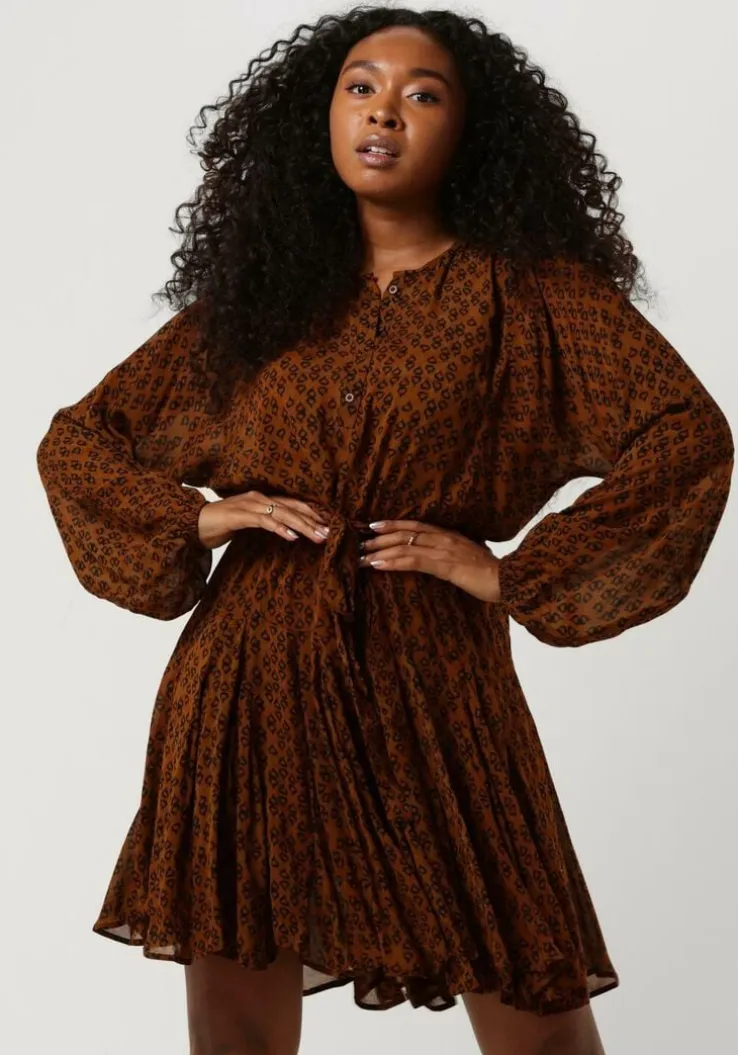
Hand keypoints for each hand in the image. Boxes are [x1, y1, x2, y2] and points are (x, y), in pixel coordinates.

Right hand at [197, 491, 331, 550]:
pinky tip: (292, 537)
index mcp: (262, 498)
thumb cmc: (222, 524)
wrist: (194, 523)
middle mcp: (259, 497)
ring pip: (282, 513)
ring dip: (302, 526)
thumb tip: (286, 530)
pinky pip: (264, 521)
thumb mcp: (248, 522)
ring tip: (317, 536)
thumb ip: (265, 521)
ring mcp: (249, 505)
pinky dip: (280, 528)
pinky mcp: (240, 516)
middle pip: (292, 508)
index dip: (311, 513)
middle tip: (328, 532)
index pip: (292, 503)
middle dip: (312, 521)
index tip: (326, 524)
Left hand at [358, 519, 500, 602]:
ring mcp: (444, 550)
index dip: (394, 524)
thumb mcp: (470, 559)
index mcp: (450, 535)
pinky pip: (414, 561)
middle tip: (359, 541)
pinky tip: (378, 564)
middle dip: (381, 537)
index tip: (374, 525)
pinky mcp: (445, 565)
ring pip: (405, 545)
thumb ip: (454, 555)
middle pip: (406, 533)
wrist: (510, 579)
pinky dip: (393, 561)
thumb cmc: (492, 574)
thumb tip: (441, 560)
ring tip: (361, 556)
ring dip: (380, 550)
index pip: (416, 525)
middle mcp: (444, 538)